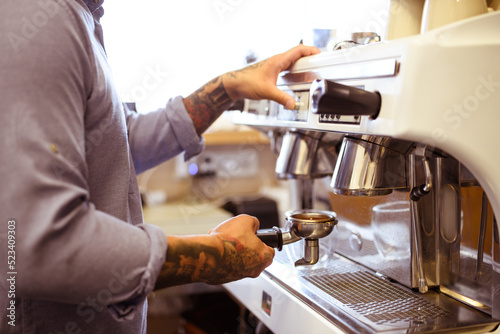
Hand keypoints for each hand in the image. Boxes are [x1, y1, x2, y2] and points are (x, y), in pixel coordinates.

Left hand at [183, 44, 318, 134]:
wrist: (233, 84)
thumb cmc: (246, 83)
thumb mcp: (266, 91)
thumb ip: (281, 98)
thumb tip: (292, 104)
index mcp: (278, 61)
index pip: (298, 50)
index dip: (311, 50)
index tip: (320, 54)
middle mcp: (276, 61)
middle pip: (297, 54)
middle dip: (309, 58)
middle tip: (319, 64)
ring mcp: (274, 65)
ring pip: (292, 61)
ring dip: (302, 64)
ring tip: (311, 71)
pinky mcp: (271, 71)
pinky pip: (286, 68)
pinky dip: (294, 71)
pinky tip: (296, 79)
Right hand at [208, 214, 274, 283]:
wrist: (210, 254)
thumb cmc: (229, 241)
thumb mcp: (245, 220)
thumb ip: (253, 222)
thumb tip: (254, 224)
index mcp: (264, 257)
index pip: (270, 249)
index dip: (263, 240)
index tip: (257, 236)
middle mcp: (254, 270)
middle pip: (254, 255)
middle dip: (246, 245)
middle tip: (239, 237)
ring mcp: (240, 275)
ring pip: (239, 260)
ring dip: (233, 250)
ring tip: (224, 241)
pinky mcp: (226, 278)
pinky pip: (227, 265)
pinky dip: (223, 257)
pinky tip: (217, 248)